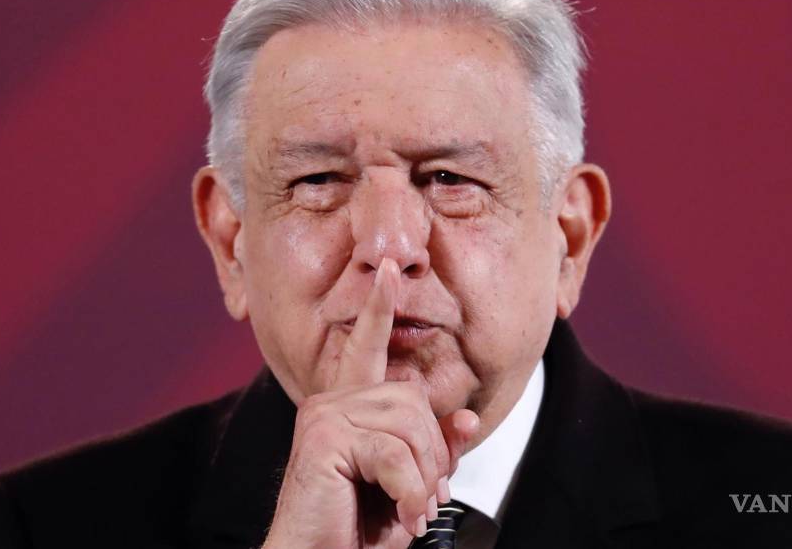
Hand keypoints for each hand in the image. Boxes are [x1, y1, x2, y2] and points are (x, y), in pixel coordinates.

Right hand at [262, 258, 480, 548]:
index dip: (378, 307)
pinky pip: (395, 454)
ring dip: (420, 480)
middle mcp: (330, 403)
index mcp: (347, 408)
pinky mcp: (323, 439)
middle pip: (415, 401)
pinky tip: (398, 516)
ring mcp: (324, 416)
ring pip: (410, 426)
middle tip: (419, 502)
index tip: (388, 270)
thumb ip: (434, 450)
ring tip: (408, 513)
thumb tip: (468, 419)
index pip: (366, 347)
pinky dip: (408, 492)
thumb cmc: (355, 530)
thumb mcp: (407, 486)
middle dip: (432, 456)